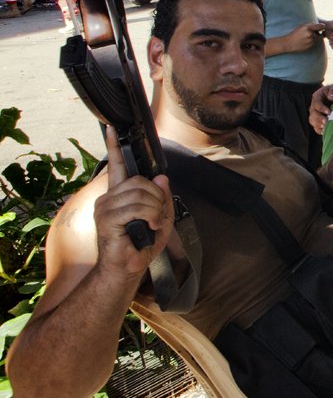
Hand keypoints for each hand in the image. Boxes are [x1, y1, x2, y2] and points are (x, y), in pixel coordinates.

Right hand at [95, 126, 172, 279]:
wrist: (127, 268)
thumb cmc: (141, 245)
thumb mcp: (160, 217)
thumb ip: (162, 197)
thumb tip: (161, 177)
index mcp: (119, 194)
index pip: (116, 165)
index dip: (115, 147)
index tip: (112, 129)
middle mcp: (109, 198)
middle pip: (140, 181)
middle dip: (157, 197)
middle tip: (157, 215)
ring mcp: (105, 208)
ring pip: (141, 194)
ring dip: (155, 209)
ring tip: (153, 223)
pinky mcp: (107, 219)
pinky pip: (136, 207)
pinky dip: (151, 216)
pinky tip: (150, 226)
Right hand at [285, 21, 326, 52]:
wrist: (288, 43)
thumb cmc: (294, 34)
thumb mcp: (301, 27)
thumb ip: (310, 26)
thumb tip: (319, 26)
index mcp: (308, 28)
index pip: (319, 26)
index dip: (322, 26)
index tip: (323, 26)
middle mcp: (310, 34)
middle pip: (317, 33)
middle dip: (315, 33)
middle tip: (306, 34)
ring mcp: (310, 40)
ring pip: (315, 38)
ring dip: (312, 38)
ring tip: (303, 38)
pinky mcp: (310, 45)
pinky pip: (313, 43)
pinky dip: (310, 42)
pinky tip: (303, 42)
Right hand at [309, 82, 332, 133]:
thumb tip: (331, 97)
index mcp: (317, 97)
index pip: (316, 103)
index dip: (321, 108)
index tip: (329, 112)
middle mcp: (314, 106)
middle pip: (313, 114)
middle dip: (319, 118)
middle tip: (327, 121)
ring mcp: (315, 114)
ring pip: (312, 121)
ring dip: (318, 125)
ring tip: (326, 127)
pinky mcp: (318, 120)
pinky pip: (316, 127)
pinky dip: (319, 130)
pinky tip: (325, 131)